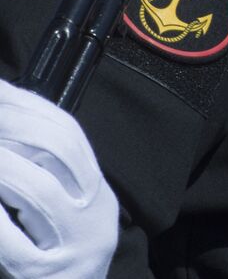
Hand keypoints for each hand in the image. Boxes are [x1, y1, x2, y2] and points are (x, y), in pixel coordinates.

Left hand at [0, 79, 117, 277]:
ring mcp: (73, 248)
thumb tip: (10, 122)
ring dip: (2, 166)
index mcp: (96, 193)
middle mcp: (93, 215)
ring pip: (40, 193)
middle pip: (59, 153)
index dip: (30, 106)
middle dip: (14, 125)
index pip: (69, 134)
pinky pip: (14, 244)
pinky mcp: (45, 275)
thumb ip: (40, 173)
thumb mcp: (57, 211)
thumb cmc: (53, 257)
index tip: (1, 88)